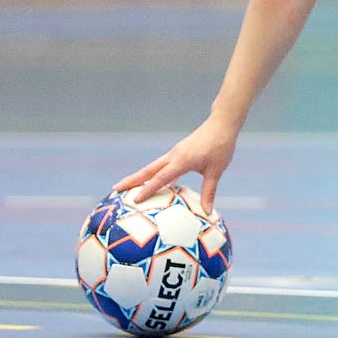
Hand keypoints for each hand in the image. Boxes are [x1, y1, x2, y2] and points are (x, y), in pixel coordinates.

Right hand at [112, 115, 239, 213]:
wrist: (221, 124)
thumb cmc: (221, 146)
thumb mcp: (216, 170)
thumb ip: (209, 191)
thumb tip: (207, 212)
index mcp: (182, 160)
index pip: (161, 177)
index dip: (148, 189)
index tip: (135, 200)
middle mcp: (174, 156)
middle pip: (148, 170)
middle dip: (132, 180)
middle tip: (115, 189)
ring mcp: (174, 153)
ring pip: (152, 168)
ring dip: (139, 177)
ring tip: (125, 187)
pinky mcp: (177, 153)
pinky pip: (161, 166)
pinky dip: (152, 175)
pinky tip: (150, 184)